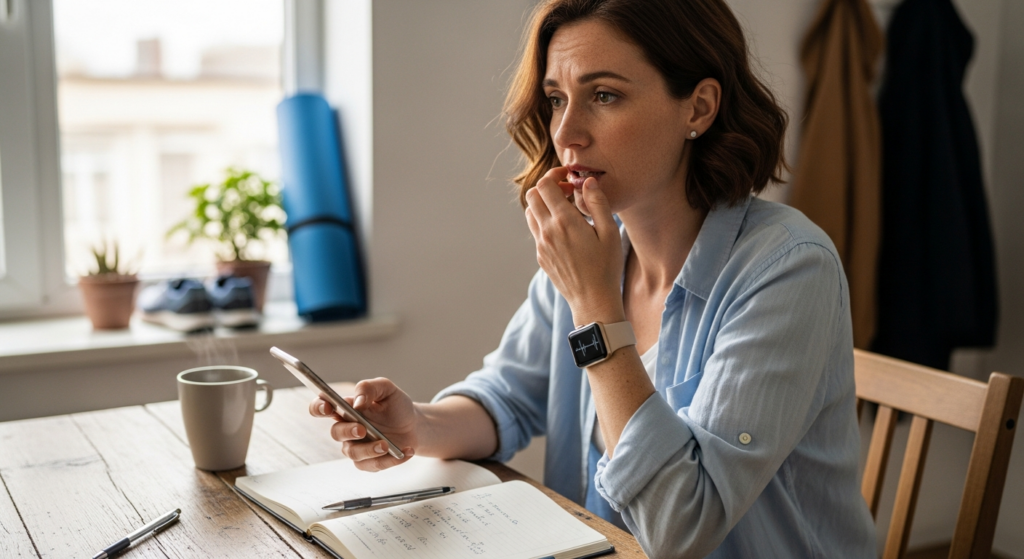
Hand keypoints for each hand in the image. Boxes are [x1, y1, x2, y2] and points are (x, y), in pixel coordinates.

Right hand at [308, 378, 416, 470]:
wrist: (415, 425)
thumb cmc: (397, 406)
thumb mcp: (386, 389)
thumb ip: (369, 388)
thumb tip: (357, 402)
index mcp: (346, 408)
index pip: (322, 406)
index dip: (319, 407)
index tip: (328, 408)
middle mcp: (347, 428)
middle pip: (335, 432)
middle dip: (347, 431)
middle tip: (362, 429)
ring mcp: (356, 446)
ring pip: (353, 453)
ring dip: (370, 450)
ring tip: (387, 444)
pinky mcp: (368, 462)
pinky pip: (372, 465)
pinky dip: (390, 460)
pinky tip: (405, 452)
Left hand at [524, 167, 624, 322]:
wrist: (593, 300)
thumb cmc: (606, 267)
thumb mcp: (609, 232)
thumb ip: (597, 203)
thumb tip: (587, 181)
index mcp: (564, 221)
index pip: (545, 185)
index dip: (555, 175)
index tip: (570, 178)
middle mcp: (547, 231)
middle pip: (532, 195)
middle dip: (548, 187)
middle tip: (567, 192)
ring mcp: (541, 245)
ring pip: (530, 212)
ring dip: (544, 204)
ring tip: (566, 210)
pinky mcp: (540, 256)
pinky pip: (536, 230)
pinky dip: (545, 221)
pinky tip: (566, 230)